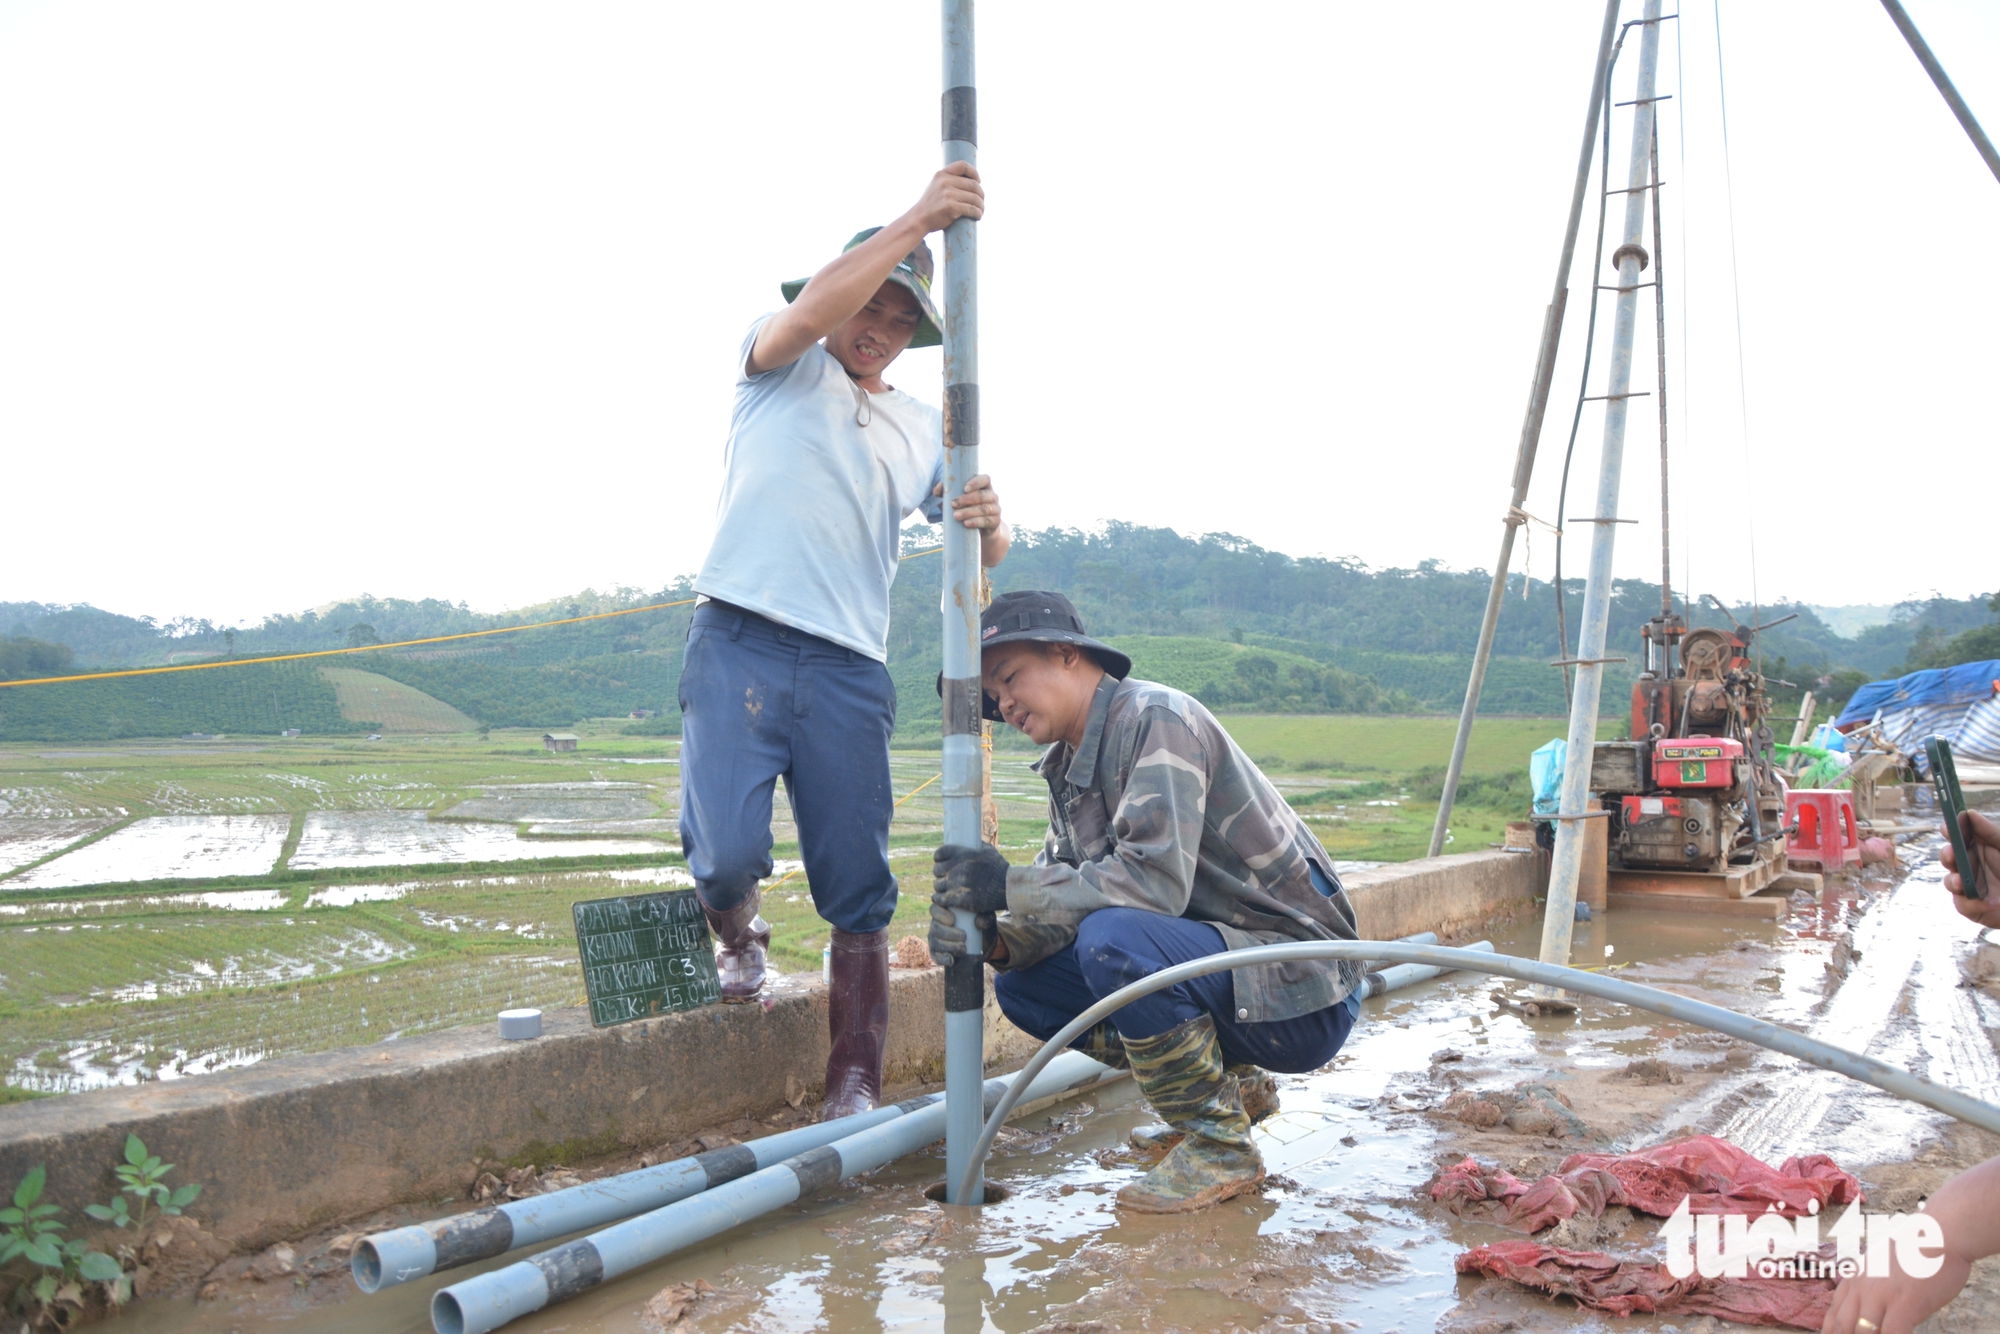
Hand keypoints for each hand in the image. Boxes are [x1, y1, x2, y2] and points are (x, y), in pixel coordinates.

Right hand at [907, 162, 983, 234]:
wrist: (918, 219)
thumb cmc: (930, 205)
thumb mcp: (935, 186)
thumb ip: (948, 181)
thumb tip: (971, 181)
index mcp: (941, 174)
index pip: (963, 165)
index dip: (974, 172)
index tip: (978, 181)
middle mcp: (945, 182)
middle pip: (973, 184)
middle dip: (981, 194)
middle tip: (981, 201)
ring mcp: (948, 194)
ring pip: (975, 198)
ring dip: (981, 205)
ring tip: (981, 210)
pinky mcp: (951, 207)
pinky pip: (971, 209)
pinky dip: (978, 213)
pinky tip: (978, 216)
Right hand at [927, 900, 995, 967]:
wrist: (982, 942)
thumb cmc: (981, 924)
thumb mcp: (987, 919)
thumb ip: (986, 918)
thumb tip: (979, 922)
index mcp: (945, 910)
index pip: (935, 908)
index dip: (940, 914)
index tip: (952, 920)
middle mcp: (937, 923)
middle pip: (934, 927)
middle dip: (948, 933)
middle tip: (964, 936)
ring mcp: (935, 938)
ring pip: (934, 942)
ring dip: (949, 946)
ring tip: (964, 949)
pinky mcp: (937, 952)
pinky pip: (935, 956)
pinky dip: (942, 959)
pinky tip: (952, 960)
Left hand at [933, 842, 1009, 913]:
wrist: (1008, 888)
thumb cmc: (1000, 869)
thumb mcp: (989, 851)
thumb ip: (977, 845)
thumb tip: (969, 839)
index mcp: (964, 854)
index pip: (940, 853)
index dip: (938, 857)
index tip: (939, 860)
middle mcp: (959, 868)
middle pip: (937, 869)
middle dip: (940, 872)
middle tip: (944, 876)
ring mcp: (958, 884)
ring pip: (937, 884)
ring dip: (940, 886)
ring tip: (944, 887)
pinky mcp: (960, 899)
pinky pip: (941, 898)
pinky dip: (939, 898)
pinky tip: (940, 898)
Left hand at [934, 474, 1001, 531]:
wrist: (979, 529)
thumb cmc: (964, 509)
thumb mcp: (954, 500)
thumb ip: (945, 492)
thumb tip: (939, 488)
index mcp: (984, 487)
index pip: (985, 479)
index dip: (976, 482)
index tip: (964, 488)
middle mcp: (992, 496)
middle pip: (983, 495)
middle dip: (967, 499)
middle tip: (953, 504)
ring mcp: (996, 509)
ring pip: (984, 509)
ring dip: (969, 512)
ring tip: (956, 516)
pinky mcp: (995, 521)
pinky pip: (987, 521)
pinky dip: (976, 522)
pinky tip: (966, 524)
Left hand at [1820, 1254, 1973, 1333]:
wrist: (1940, 1235)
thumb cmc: (1916, 1251)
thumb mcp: (1880, 1264)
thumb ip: (1870, 1284)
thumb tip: (1869, 1305)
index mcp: (1854, 1278)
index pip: (1833, 1313)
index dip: (1831, 1332)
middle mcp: (1862, 1287)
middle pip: (1843, 1326)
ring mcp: (1882, 1296)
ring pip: (1863, 1333)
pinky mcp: (1905, 1304)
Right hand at [1941, 810, 1999, 927]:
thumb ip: (1990, 832)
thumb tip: (1969, 813)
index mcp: (1976, 849)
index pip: (1956, 837)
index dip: (1948, 831)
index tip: (1948, 827)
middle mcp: (1968, 866)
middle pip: (1947, 857)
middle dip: (1947, 855)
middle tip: (1953, 854)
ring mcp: (1967, 886)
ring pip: (1949, 881)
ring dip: (1953, 881)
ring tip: (1961, 882)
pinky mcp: (1970, 907)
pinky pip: (1963, 905)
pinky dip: (1975, 904)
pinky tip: (1991, 902)